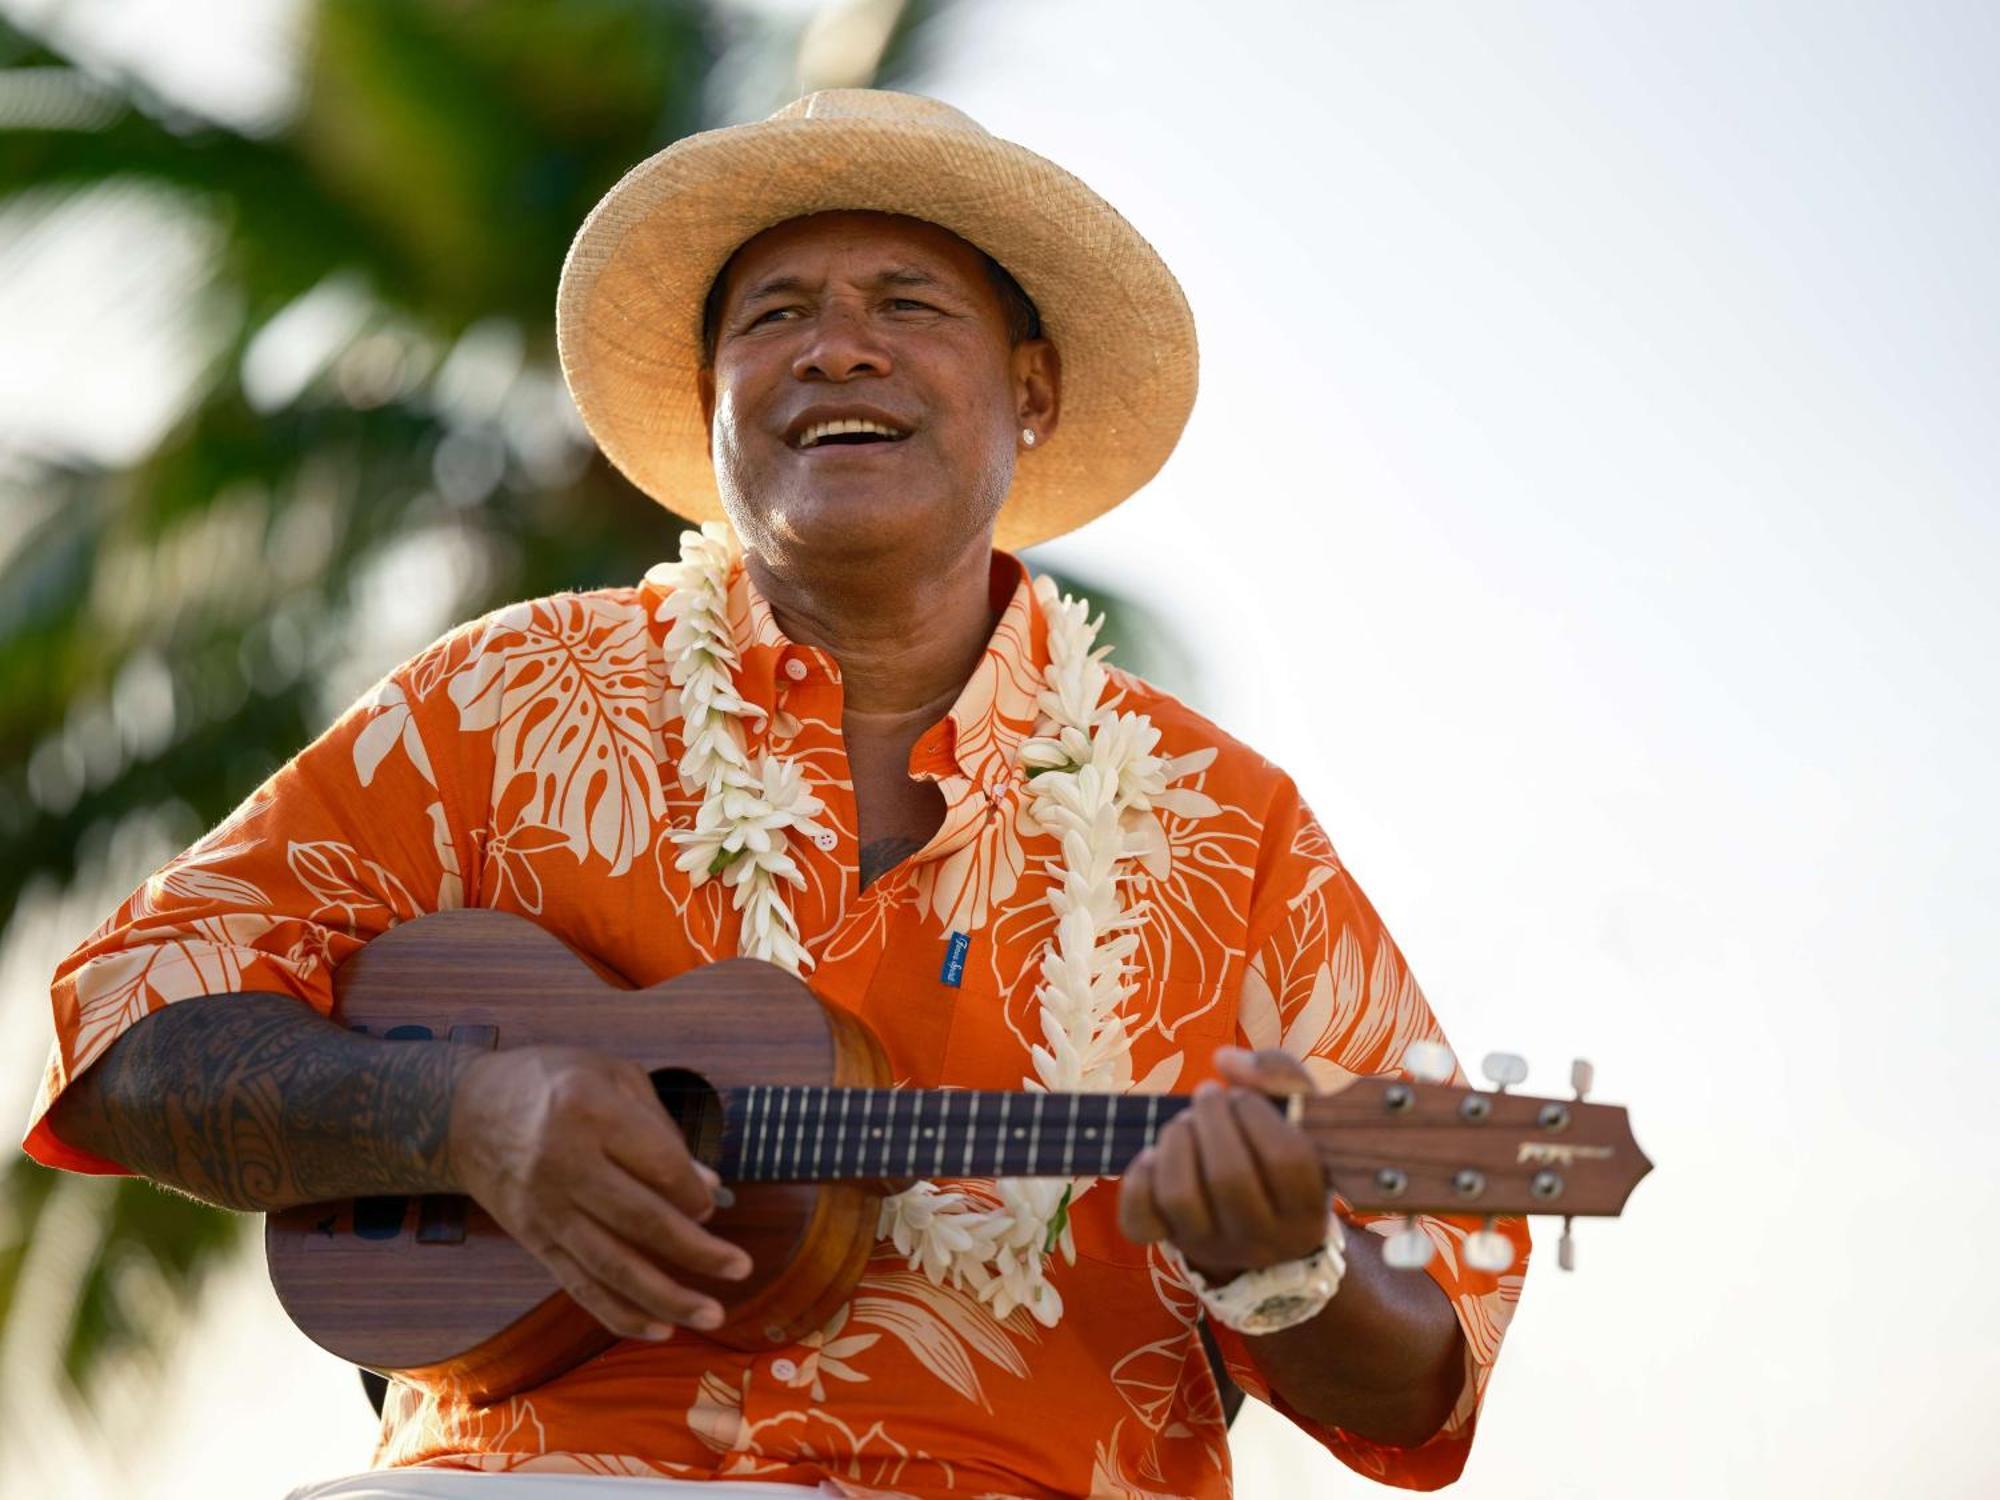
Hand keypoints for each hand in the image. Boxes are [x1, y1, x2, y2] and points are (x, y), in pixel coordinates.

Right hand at [445, 1044, 750, 1339]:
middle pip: (641, 1220)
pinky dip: (620, 1313)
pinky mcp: (532, 1240)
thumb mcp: (611, 1077)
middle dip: (696, 1252)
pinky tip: (659, 1328)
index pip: (658, 1164)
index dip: (694, 1192)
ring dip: (666, 1297)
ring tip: (712, 1315)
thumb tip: (708, 1183)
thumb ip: (661, 1128)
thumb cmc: (553, 1083)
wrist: (465, 1111)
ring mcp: (545, 1208)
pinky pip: (580, 1286)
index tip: (713, 1205)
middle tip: (741, 1269)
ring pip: (612, 1265)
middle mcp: (564, 1163)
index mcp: (590, 1111)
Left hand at [1117, 1046, 1330, 1281]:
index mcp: (1309, 1208)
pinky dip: (1138, 1179)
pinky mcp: (1174, 1242)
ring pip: (1180, 1196)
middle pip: (1229, 1177)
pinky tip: (1153, 1155)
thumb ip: (1281, 1076)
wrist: (1264, 1225)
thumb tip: (1225, 1059)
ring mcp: (1215, 1246)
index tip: (1244, 1096)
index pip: (1287, 1160)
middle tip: (1208, 1095)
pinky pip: (1140, 1220)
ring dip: (1176, 1141)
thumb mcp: (1303, 1119)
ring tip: (1185, 1123)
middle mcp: (1266, 1239)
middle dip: (1211, 1118)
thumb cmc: (1285, 1154)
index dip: (1257, 1113)